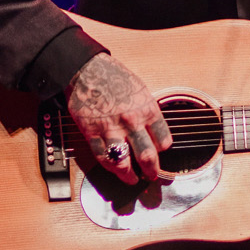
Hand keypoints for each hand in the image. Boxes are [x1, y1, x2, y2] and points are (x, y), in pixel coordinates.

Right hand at [67, 53, 171, 184]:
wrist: (85, 70)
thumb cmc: (113, 77)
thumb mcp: (140, 90)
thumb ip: (147, 111)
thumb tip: (153, 131)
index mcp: (147, 109)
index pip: (163, 141)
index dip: (162, 150)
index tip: (160, 153)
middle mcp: (132, 122)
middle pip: (147, 157)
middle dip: (152, 171)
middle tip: (152, 176)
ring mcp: (111, 129)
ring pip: (124, 163)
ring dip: (129, 176)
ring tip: (132, 180)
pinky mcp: (92, 133)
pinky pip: (103, 158)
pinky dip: (110, 168)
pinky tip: (115, 170)